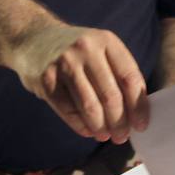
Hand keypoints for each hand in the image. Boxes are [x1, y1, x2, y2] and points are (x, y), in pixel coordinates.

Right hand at [11, 23, 147, 141]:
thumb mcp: (100, 49)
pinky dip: (81, 126)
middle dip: (119, 122)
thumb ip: (118, 74)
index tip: (141, 125)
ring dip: (101, 127)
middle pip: (111, 96)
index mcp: (106, 41)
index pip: (130, 78)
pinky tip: (88, 131)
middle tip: (121, 136)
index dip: (138, 106)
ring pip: (90, 106)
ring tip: (105, 136)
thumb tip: (136, 113)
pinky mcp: (46, 79)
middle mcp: (86, 49)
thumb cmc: (77, 52)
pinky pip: (68, 110)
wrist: (34, 37)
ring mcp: (64, 63)